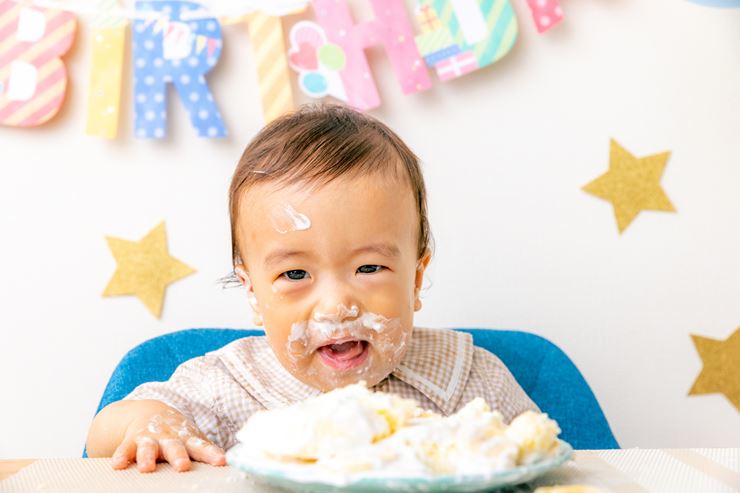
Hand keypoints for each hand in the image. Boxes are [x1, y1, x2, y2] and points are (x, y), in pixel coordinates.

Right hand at [111, 409, 225, 472]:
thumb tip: (230, 464)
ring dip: (148, 457)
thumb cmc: (177, 433)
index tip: (221, 462)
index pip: (202, 447)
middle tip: (182, 467)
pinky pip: (124, 448)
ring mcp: (150, 438)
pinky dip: (121, 456)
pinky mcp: (131, 441)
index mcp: (187, 439)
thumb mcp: (192, 439)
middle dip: (178, 456)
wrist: (148, 413)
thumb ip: (206, 451)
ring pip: (149, 448)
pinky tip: (117, 465)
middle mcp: (169, 438)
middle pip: (175, 447)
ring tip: (147, 468)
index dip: (211, 454)